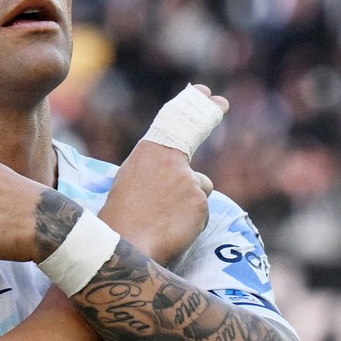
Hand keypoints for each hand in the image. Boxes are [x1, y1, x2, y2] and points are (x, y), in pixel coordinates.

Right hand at [98, 85, 227, 265]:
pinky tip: (172, 230)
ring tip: (162, 220)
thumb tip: (185, 176)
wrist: (121, 246)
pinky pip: (201, 213)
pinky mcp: (201, 202)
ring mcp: (189, 180)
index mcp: (148, 152)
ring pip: (198, 190)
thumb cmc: (119, 219)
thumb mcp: (130, 182)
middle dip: (210, 116)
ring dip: (188, 205)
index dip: (193, 105)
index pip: (174, 122)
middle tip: (220, 101)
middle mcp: (172, 160)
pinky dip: (191, 223)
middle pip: (194, 150)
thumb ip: (156, 170)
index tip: (207, 93)